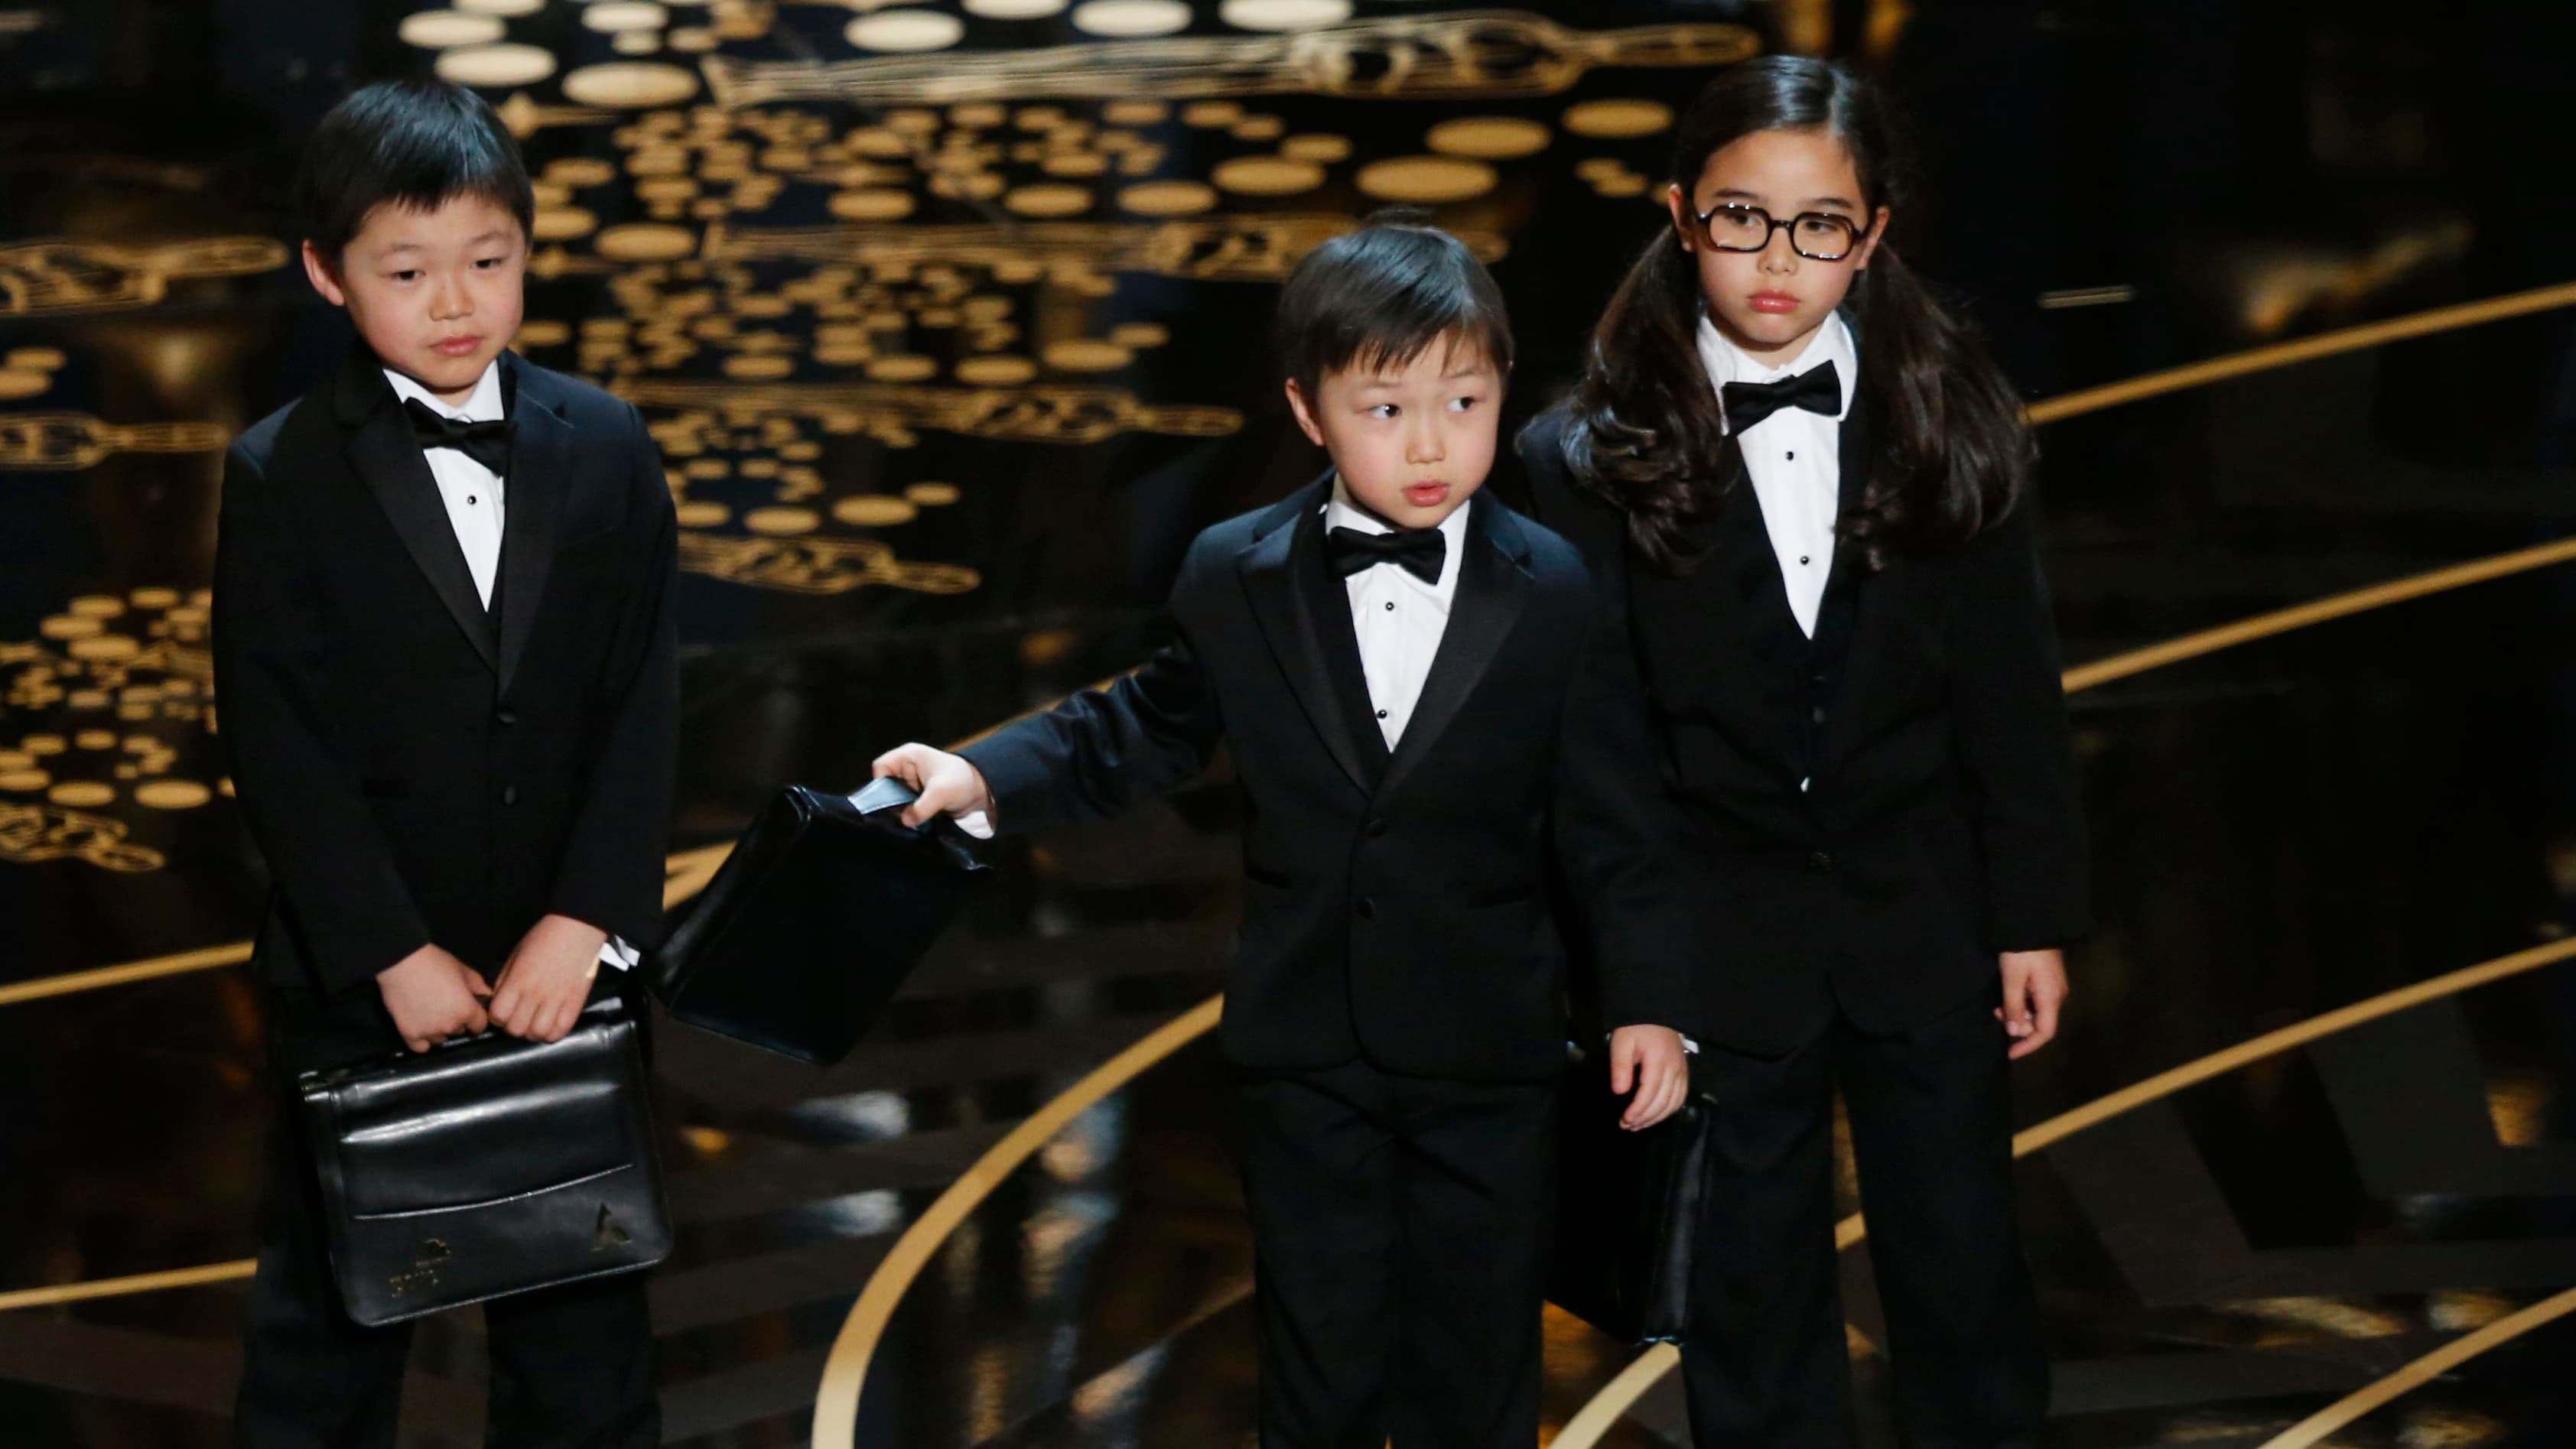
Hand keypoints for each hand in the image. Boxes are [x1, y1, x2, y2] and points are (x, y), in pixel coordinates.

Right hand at [378, 944, 491, 1053]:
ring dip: (439, 1030)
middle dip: (456, 1021)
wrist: (402, 962)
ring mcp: (429, 1032)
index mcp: (467, 1011)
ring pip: (441, 1039)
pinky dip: (422, 1041)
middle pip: (459, 1031)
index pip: (479, 1026)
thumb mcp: (464, 970)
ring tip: (431, 1015)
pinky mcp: (409, 1035)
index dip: (476, 1018)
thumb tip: (487, 997)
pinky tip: (421, 1028)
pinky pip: (421, 1047)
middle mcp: (450, 1026)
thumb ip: (479, 986)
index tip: (469, 1011)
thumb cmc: (435, 963)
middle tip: (446, 1007)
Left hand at [488, 914, 606, 1043]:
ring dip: (534, 1032)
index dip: (497, 1017)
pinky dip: (553, 1032)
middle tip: (519, 1017)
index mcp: (518, 981)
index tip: (502, 1011)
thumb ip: (505, 980)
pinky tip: (551, 1024)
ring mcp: (557, 1000)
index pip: (498, 1015)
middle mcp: (535, 994)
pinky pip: (562, 1030)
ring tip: (535, 1023)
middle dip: (513, 1026)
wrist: (578, 928)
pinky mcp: (576, 1002)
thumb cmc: (543, 937)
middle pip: (516, 1029)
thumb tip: (499, 1000)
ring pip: (538, 1034)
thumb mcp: (516, 955)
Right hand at [872, 743, 993, 829]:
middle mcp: (907, 768)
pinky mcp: (917, 796)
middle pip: (885, 786)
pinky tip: (917, 821)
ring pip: (894, 799)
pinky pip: (905, 807)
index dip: (881, 784)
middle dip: (893, 801)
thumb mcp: (941, 793)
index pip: (881, 767)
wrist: (982, 791)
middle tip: (903, 814)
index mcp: (909, 757)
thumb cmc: (963, 782)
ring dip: (902, 810)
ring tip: (913, 818)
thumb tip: (905, 820)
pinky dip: (909, 814)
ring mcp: (912, 783)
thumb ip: (921, 808)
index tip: (891, 801)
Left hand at [1610, 1024, 1689, 1129]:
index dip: (1638, 1110)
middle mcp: (1674, 1069)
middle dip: (1645, 1118)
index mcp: (1658, 1061)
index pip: (1650, 1093)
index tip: (1625, 1120)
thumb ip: (1620, 1067)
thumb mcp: (1622, 1042)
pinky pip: (1681, 1097)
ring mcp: (1682, 1071)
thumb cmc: (1636, 1028)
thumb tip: (1620, 1092)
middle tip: (1627, 1126)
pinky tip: (1656, 1116)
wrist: (1656, 1014)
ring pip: (1674, 1103)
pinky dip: (1669, 1110)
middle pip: (1663, 1102)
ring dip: (1657, 1118)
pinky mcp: (1684, 1073)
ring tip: (1639, 1125)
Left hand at [1996, 949, 2067, 1059]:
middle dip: (2018, 1025)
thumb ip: (2013, 1007)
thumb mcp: (2012, 979)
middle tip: (1997, 1013)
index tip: (2010, 1053)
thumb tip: (2013, 1031)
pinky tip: (2009, 995)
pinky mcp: (2049, 979)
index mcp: (2051, 998)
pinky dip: (2022, 1003)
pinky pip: (2037, 1000)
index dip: (2028, 1045)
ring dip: (2018, 1013)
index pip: (2045, 1033)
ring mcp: (2054, 987)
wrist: (2033, 924)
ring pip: (2037, 1012)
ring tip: (1999, 1004)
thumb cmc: (2021, 952)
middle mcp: (2057, 996)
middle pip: (2040, 1023)